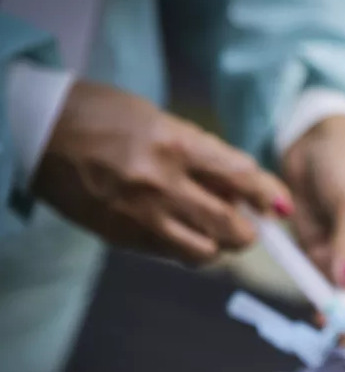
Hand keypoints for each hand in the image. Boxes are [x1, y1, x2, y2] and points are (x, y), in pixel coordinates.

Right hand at [34, 81, 292, 263]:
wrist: (35, 130)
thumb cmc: (100, 115)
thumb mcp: (160, 120)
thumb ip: (203, 154)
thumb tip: (242, 185)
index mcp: (176, 145)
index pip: (243, 179)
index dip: (270, 197)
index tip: (282, 206)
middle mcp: (163, 184)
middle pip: (233, 227)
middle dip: (250, 230)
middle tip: (249, 222)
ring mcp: (141, 216)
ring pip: (206, 252)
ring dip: (218, 244)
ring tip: (214, 229)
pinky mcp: (122, 237)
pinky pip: (172, 255)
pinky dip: (187, 248)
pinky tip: (183, 232)